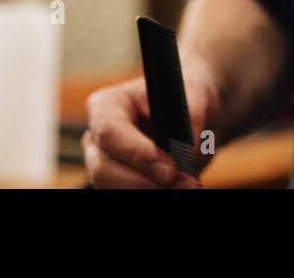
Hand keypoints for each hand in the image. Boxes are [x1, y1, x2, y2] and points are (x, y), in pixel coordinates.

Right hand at [82, 56, 221, 187]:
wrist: (194, 116)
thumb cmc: (188, 99)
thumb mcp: (196, 100)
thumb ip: (189, 125)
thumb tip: (186, 157)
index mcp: (107, 105)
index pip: (109, 131)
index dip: (136, 153)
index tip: (169, 169)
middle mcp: (97, 137)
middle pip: (103, 169)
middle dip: (145, 182)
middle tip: (186, 184)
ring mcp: (102, 164)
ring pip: (112, 188)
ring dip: (152, 191)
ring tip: (187, 185)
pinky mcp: (115, 184)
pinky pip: (125, 194)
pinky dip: (152, 193)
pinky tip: (175, 188)